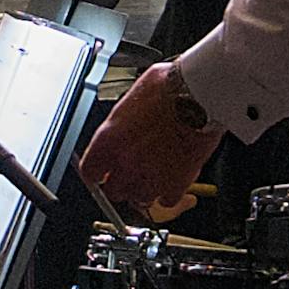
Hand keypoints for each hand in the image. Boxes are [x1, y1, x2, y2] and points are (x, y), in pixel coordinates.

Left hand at [78, 63, 224, 224]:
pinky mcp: (176, 184)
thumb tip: (122, 124)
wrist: (199, 96)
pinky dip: (169, 193)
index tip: (101, 171)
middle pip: (113, 190)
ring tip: (153, 175)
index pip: (89, 171)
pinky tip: (173, 178)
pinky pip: (167, 200)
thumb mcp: (133, 97)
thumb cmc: (169, 88)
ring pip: (139, 199)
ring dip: (144, 190)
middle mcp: (126, 163)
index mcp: (109, 140)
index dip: (96, 172)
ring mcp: (151, 176)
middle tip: (131, 172)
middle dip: (121, 183)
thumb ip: (122, 121)